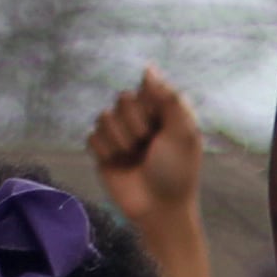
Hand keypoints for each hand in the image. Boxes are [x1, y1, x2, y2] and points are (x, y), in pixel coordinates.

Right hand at [86, 69, 205, 226]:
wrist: (159, 208)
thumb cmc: (177, 172)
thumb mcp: (183, 133)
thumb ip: (169, 98)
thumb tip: (148, 68)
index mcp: (161, 113)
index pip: (145, 88)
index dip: (150, 106)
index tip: (159, 123)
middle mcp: (140, 121)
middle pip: (122, 99)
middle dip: (135, 124)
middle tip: (148, 144)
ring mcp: (120, 136)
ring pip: (104, 117)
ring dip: (121, 139)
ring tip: (134, 157)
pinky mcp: (103, 152)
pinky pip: (92, 137)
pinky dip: (106, 151)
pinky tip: (119, 164)